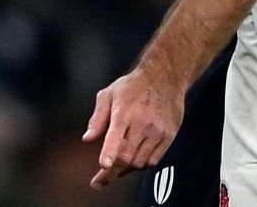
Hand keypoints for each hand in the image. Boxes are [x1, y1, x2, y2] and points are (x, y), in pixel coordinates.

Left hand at [83, 66, 183, 188]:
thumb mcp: (109, 94)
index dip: (109, 153)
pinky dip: (142, 164)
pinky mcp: (168, 136)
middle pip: (126, 156)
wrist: (164, 77)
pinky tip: (135, 158)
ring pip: (139, 162)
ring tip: (117, 165)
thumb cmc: (132, 86)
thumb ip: (97, 118)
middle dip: (111, 172)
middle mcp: (142, 123)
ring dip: (126, 168)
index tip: (104, 166)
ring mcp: (157, 131)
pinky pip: (153, 161)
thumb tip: (87, 138)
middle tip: (100, 180)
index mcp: (124, 112)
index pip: (116, 136)